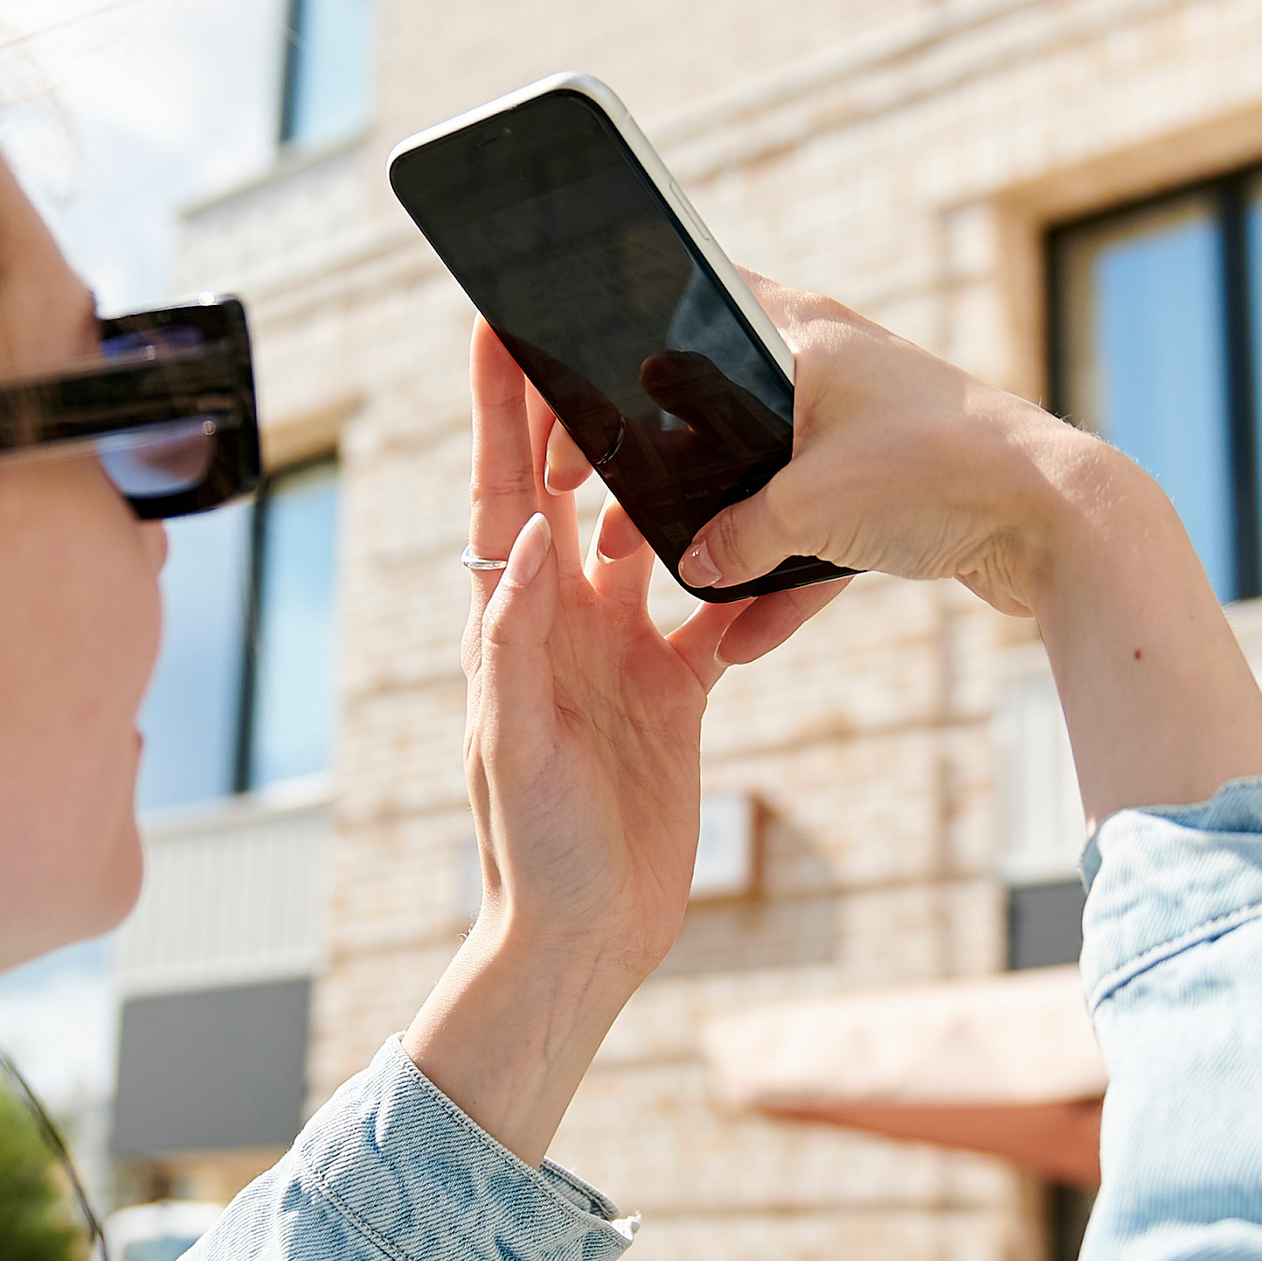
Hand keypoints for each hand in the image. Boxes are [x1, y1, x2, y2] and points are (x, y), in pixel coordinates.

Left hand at [403, 324, 839, 1167]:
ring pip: (643, 535)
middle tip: (596, 324)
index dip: (496, 412)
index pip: (500, 494)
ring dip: (660, 474)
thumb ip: (517, 642)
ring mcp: (619, 652)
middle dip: (576, 410)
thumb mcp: (517, 744)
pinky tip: (768, 531)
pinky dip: (738, 575)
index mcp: (511, 624)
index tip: (493, 325)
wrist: (585, 935)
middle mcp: (561, 624)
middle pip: (566, 490)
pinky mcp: (674, 689)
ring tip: (688, 400)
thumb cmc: (530, 850)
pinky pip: (711, 610)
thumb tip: (524, 534)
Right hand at [662, 280, 1261, 831]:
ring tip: (681, 584)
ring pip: (773, 481)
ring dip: (734, 539)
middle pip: (724, 411)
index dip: (634, 342)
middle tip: (620, 515)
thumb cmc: (935, 476)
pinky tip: (746, 641)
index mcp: (801, 332)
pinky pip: (822, 533)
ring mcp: (864, 431)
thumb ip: (735, 536)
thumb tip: (691, 562)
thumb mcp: (809, 509)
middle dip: (675, 470)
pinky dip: (790, 580)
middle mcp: (831, 367)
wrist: (1059, 521)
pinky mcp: (896, 490)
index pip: (695, 299)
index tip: (585, 394)